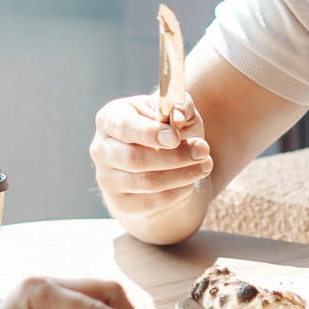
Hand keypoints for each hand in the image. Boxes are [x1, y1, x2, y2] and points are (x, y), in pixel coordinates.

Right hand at [92, 94, 212, 217]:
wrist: (159, 162)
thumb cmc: (167, 129)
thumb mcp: (175, 110)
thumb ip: (180, 104)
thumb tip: (179, 116)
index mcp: (110, 118)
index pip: (124, 127)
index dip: (150, 133)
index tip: (176, 137)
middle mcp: (102, 149)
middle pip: (134, 159)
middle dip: (174, 156)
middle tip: (203, 150)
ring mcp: (109, 179)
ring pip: (147, 183)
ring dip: (183, 175)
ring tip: (206, 164)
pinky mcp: (123, 203)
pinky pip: (154, 202)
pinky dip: (178, 191)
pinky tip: (192, 180)